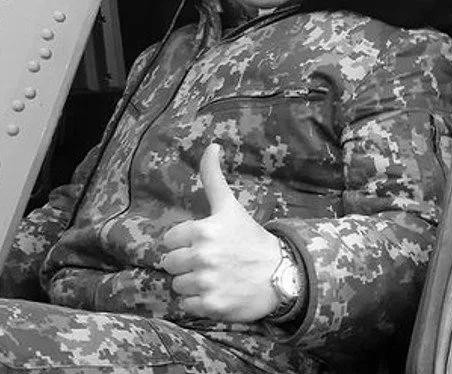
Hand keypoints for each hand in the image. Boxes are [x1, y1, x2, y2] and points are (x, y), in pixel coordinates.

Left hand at [160, 143, 283, 321]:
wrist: (281, 274)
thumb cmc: (251, 238)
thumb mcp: (230, 206)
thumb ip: (214, 177)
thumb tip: (211, 145)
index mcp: (203, 231)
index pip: (170, 240)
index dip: (184, 242)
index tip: (204, 243)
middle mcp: (202, 257)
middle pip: (170, 264)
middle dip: (186, 263)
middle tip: (209, 262)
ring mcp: (206, 282)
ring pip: (177, 285)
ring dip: (192, 284)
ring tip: (214, 277)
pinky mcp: (211, 305)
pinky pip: (187, 306)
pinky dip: (199, 302)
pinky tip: (217, 292)